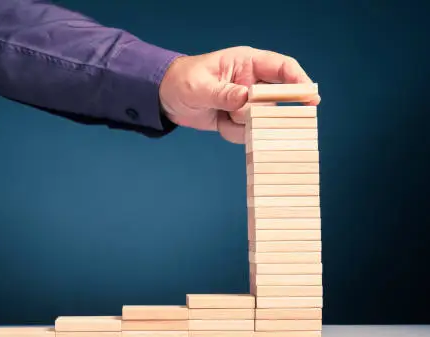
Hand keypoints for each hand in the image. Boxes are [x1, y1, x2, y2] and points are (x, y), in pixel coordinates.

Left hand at [158, 46, 319, 143]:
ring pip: (261, 121)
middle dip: (265, 113)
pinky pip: (246, 133)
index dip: (299, 82)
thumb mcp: (199, 87)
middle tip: (247, 117)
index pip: (282, 68)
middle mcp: (252, 83)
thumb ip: (223, 93)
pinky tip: (218, 123)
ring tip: (221, 116)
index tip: (310, 98)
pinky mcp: (239, 119)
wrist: (165, 99)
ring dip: (243, 125)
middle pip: (276, 100)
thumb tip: (245, 100)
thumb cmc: (182, 82)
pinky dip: (233, 133)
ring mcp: (246, 103)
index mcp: (247, 63)